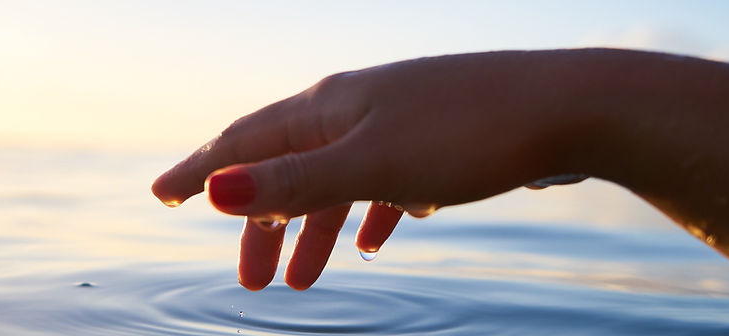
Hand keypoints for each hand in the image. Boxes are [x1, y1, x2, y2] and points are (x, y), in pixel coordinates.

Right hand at [152, 50, 589, 289]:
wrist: (568, 107)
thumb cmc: (467, 134)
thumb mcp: (371, 163)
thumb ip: (294, 179)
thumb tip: (216, 188)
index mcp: (328, 108)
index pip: (243, 141)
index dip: (200, 171)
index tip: (160, 195)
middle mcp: (355, 107)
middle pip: (287, 168)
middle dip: (264, 225)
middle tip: (252, 281)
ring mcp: (397, 120)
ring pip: (338, 180)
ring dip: (317, 230)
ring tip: (308, 282)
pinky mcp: (436, 139)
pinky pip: (384, 180)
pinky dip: (370, 211)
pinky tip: (379, 237)